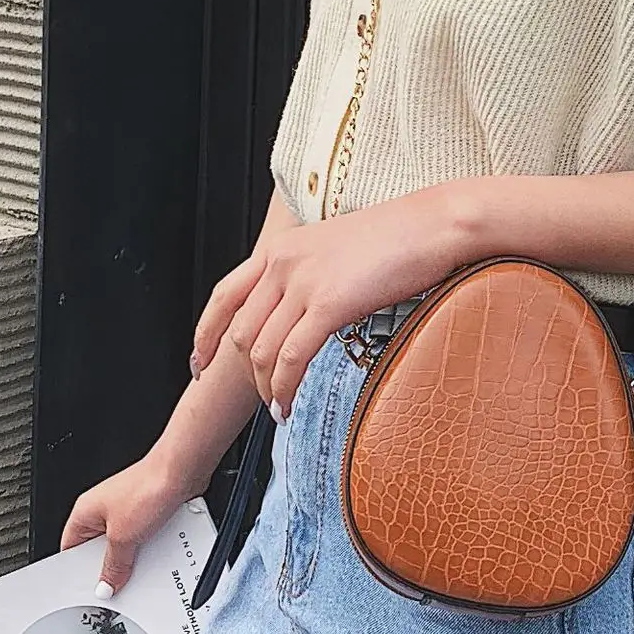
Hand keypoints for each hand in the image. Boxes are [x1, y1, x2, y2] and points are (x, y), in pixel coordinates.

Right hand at [61, 455, 193, 595]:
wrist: (182, 469)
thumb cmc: (147, 487)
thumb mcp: (124, 537)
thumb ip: (114, 564)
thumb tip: (106, 584)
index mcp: (84, 513)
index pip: (71, 549)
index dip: (78, 572)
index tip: (89, 589)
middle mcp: (103, 509)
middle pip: (99, 549)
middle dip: (110, 565)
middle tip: (118, 581)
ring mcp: (126, 509)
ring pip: (124, 544)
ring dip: (134, 555)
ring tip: (142, 563)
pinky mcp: (148, 510)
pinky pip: (143, 536)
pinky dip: (149, 545)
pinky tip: (158, 551)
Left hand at [191, 186, 474, 414]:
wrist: (434, 225)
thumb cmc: (399, 239)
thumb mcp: (336, 250)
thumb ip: (309, 275)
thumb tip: (302, 313)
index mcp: (281, 249)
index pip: (225, 295)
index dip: (206, 334)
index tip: (200, 362)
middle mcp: (282, 262)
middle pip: (240, 330)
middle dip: (243, 372)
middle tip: (258, 397)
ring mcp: (303, 282)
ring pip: (261, 350)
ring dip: (265, 388)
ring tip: (279, 408)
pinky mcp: (328, 303)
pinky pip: (291, 358)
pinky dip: (284, 388)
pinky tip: (289, 405)